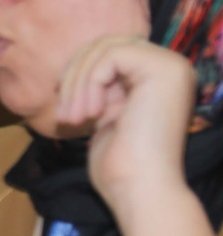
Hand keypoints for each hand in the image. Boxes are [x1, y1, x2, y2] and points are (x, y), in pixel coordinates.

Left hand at [54, 35, 198, 220]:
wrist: (141, 190)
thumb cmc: (120, 162)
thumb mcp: (104, 113)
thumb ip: (98, 86)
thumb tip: (70, 67)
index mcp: (159, 77)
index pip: (107, 53)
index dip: (79, 74)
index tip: (65, 107)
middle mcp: (171, 66)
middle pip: (104, 45)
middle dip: (75, 76)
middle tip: (65, 114)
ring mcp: (171, 66)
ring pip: (104, 48)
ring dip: (78, 83)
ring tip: (73, 118)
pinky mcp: (164, 69)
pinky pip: (110, 57)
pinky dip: (90, 83)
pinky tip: (90, 114)